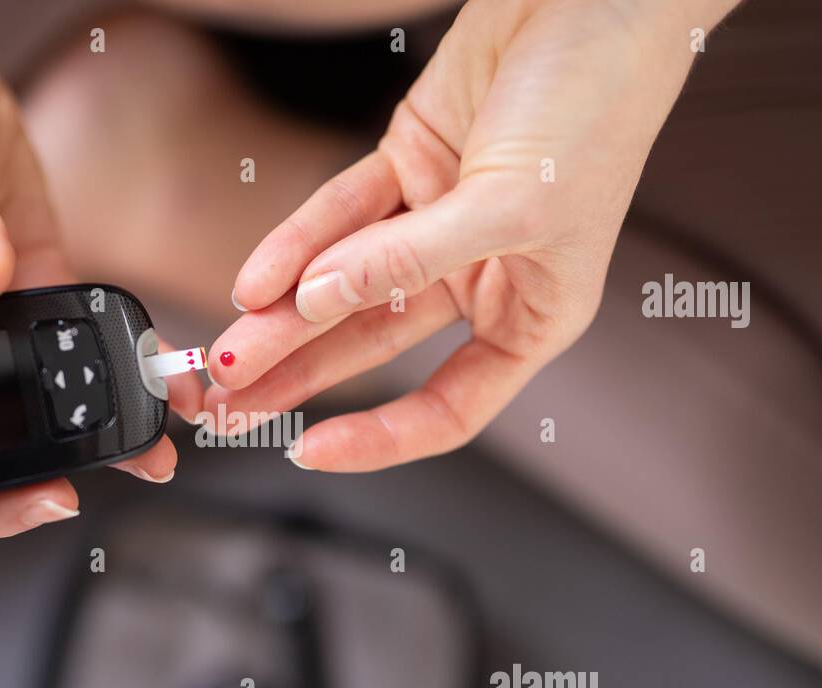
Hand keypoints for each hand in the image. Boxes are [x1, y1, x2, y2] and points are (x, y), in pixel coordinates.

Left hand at [209, 0, 738, 469]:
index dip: (379, 438)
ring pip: (345, 287)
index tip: (309, 449)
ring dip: (282, 318)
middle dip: (300, 378)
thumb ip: (409, 261)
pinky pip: (339, 214)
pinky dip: (296, 243)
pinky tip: (255, 279)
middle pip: (376, 349)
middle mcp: (481, 277)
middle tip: (231, 407)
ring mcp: (438, 224)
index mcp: (534, 315)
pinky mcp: (407, 166)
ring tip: (225, 353)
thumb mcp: (511, 205)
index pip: (449, 407)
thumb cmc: (597, 105)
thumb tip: (318, 299)